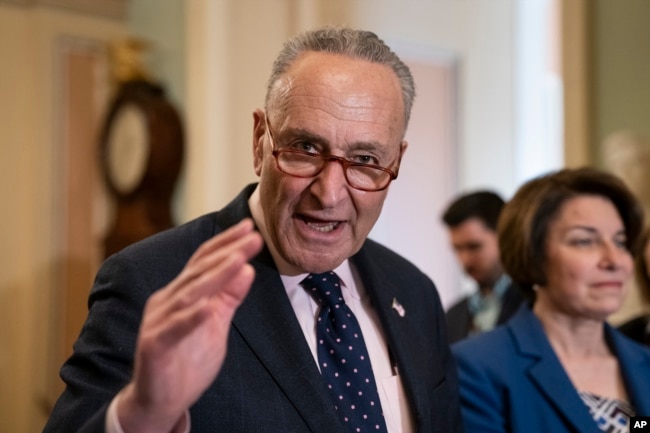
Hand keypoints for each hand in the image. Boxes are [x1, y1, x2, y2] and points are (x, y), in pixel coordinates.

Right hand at [116, 219, 263, 432]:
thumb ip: (229, 297)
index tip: (250, 228)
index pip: (204, 260)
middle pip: (199, 270)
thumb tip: (248, 268)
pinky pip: (173, 329)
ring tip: (238, 260)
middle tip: (253, 237)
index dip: (226, 243)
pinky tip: (207, 308)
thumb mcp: (216, 323)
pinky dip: (191, 318)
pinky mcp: (153, 345)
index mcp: (182, 292)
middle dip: (228, 252)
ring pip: (189, 293)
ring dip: (215, 276)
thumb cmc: (188, 358)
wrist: (160, 399)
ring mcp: (158, 321)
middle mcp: (168, 300)